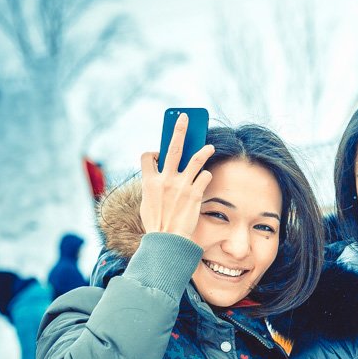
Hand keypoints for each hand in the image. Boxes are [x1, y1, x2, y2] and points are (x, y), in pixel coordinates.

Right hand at [139, 112, 214, 239]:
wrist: (168, 240)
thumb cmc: (157, 224)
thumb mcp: (147, 203)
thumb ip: (153, 187)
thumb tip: (159, 176)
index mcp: (149, 181)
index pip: (148, 157)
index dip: (153, 153)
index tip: (158, 153)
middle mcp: (165, 180)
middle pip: (173, 148)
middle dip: (179, 129)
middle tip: (184, 117)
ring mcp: (182, 186)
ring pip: (195, 159)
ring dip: (204, 150)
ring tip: (210, 146)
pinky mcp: (195, 193)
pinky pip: (204, 176)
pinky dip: (206, 175)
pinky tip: (206, 178)